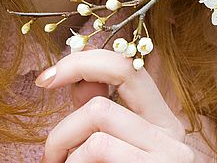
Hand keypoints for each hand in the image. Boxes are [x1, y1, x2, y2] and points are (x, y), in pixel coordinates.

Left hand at [35, 48, 193, 162]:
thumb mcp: (116, 150)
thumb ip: (102, 115)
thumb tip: (78, 79)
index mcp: (162, 123)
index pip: (126, 66)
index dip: (81, 62)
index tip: (45, 79)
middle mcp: (171, 135)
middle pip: (106, 93)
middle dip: (65, 121)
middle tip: (51, 156)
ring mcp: (167, 157)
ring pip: (97, 117)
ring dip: (65, 146)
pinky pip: (98, 148)